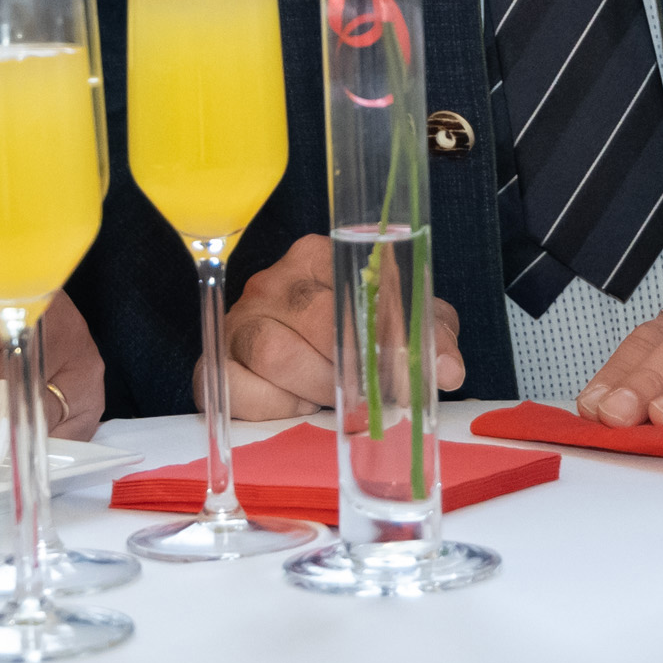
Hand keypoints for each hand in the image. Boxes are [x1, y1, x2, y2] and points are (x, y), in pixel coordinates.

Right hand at [219, 232, 464, 418]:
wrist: (294, 360)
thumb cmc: (351, 337)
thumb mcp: (400, 326)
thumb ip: (429, 337)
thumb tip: (447, 369)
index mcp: (317, 256)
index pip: (354, 282)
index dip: (386, 329)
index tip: (407, 367)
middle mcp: (273, 281)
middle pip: (315, 316)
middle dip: (354, 365)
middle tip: (377, 394)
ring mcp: (240, 321)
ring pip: (275, 353)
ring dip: (315, 387)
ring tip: (336, 400)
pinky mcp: (215, 365)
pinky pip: (237, 387)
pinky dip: (274, 406)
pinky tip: (295, 406)